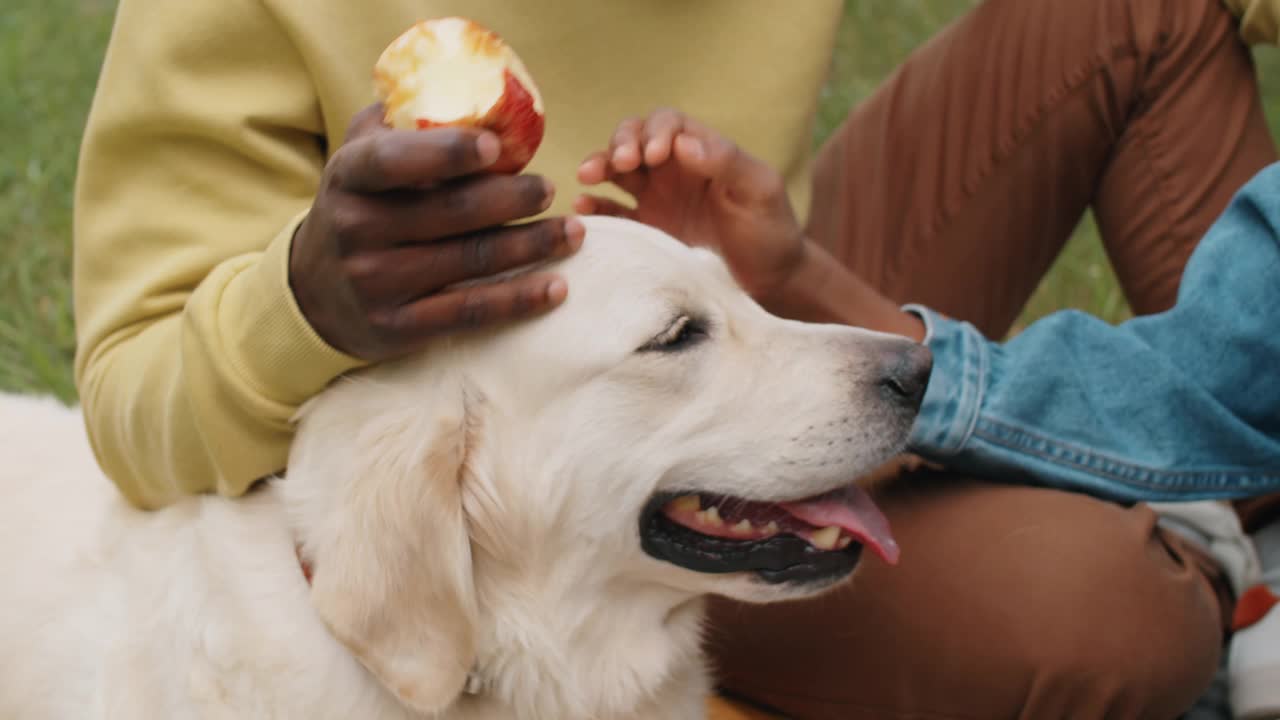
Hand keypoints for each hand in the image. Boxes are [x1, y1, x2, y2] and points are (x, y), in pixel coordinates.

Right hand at [291, 104, 583, 360]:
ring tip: (573, 232)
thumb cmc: (358, 206)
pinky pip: (470, 312)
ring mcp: (376, 282)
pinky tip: (556, 287)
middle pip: (451, 213)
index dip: (447, 153)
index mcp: (348, 176)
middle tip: (550, 189)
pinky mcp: (397, 327)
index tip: (497, 147)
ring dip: (531, 246)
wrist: (314, 292)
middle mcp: (357, 229)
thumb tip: (472, 92)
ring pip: (470, 261)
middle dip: (511, 199)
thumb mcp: (359, 157)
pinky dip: (519, 300)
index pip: (395, 160)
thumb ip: (400, 123)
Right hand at [574, 109, 804, 299]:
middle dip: (621, 143)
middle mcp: (673, 170)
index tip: (654, 155)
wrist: (770, 284)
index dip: (655, 131)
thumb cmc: (771, 231)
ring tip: (587, 176)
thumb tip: (683, 143)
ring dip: (600, 165)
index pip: (668, 123)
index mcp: (702, 151)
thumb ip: (727, 161)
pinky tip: (586, 207)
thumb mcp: (759, 191)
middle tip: (620, 163)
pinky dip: (596, 206)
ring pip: (617, 170)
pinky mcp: (646, 231)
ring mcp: (656, 199)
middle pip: (634, 139)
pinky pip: (613, 212)